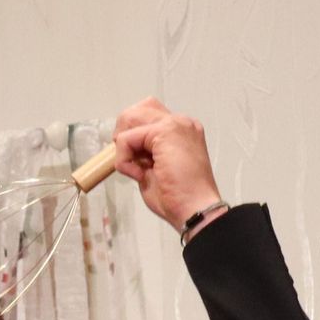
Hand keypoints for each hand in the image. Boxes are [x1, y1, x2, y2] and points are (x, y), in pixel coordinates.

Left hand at [111, 97, 224, 233]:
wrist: (195, 210)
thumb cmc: (179, 198)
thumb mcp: (154, 170)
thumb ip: (142, 154)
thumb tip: (124, 147)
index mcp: (180, 131)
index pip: (147, 116)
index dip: (133, 137)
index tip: (138, 164)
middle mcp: (180, 122)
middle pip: (137, 110)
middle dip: (124, 136)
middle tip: (132, 162)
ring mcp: (174, 124)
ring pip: (129, 119)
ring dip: (124, 147)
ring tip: (138, 169)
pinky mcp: (165, 131)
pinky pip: (125, 139)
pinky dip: (124, 161)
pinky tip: (140, 176)